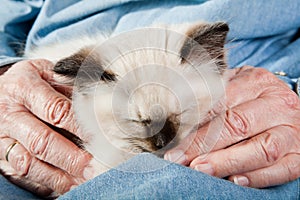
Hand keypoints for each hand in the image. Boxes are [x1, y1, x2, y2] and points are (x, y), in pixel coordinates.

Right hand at [0, 60, 92, 196]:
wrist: (0, 91)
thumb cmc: (32, 81)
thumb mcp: (48, 72)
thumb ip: (71, 84)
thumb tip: (104, 101)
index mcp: (24, 87)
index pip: (57, 110)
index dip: (80, 127)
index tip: (100, 138)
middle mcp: (10, 113)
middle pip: (41, 141)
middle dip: (70, 158)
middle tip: (94, 167)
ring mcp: (2, 137)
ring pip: (29, 163)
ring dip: (60, 176)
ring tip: (85, 181)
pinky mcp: (1, 155)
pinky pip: (23, 174)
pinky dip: (47, 182)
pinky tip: (68, 184)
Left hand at [165, 66, 299, 187]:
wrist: (283, 103)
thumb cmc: (250, 96)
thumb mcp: (232, 86)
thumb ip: (209, 100)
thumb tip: (176, 123)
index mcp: (256, 82)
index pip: (221, 104)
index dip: (195, 126)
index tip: (174, 145)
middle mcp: (278, 104)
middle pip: (239, 125)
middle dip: (205, 146)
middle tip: (181, 161)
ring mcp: (292, 130)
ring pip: (262, 149)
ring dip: (228, 163)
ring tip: (201, 170)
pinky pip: (283, 169)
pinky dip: (258, 177)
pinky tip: (235, 181)